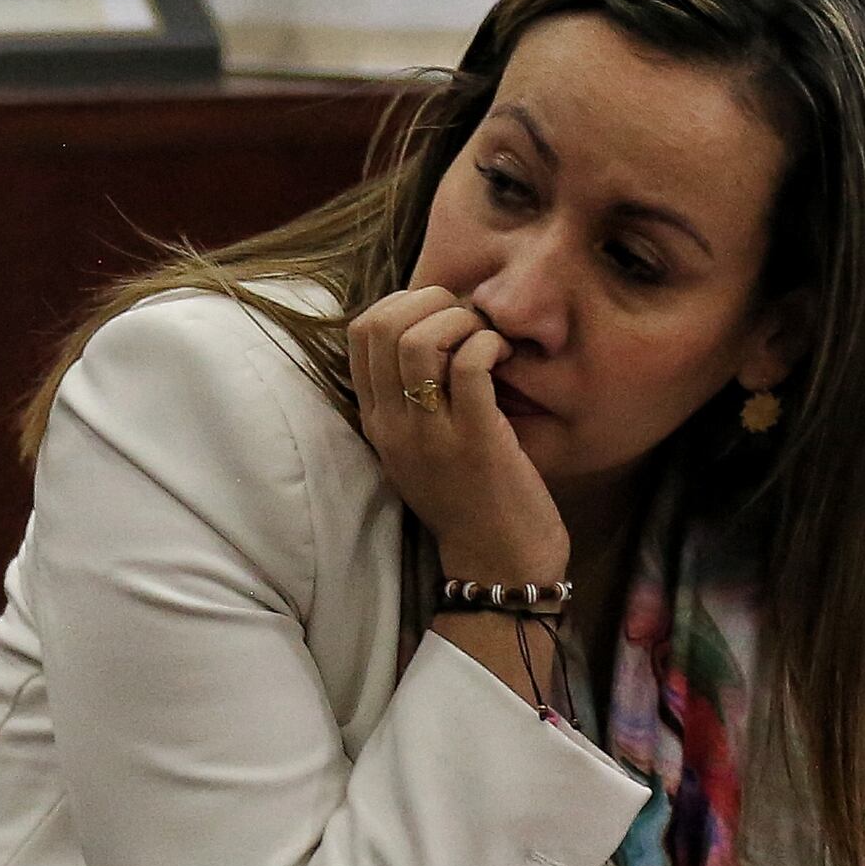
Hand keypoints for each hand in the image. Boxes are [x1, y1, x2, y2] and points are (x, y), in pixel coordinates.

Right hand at [347, 284, 566, 590]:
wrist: (496, 563)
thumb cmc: (470, 499)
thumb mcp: (421, 449)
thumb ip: (413, 399)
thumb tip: (433, 330)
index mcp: (377, 422)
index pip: (360, 334)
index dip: (401, 304)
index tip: (439, 317)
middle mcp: (394, 426)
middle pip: (383, 326)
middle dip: (431, 301)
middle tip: (466, 320)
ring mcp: (431, 435)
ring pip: (420, 339)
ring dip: (460, 320)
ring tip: (485, 337)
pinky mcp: (475, 441)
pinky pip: (471, 365)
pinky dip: (489, 344)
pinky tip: (504, 356)